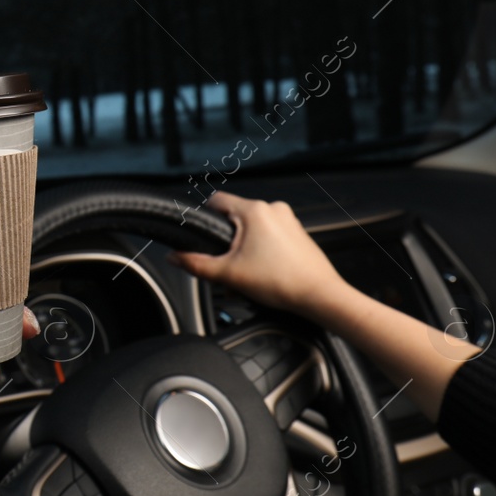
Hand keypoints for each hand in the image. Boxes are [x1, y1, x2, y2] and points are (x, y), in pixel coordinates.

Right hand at [167, 191, 349, 319]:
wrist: (320, 296)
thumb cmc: (282, 282)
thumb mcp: (229, 274)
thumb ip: (196, 264)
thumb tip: (175, 257)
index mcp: (255, 211)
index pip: (217, 200)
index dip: (205, 217)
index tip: (203, 235)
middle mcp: (273, 209)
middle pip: (235, 218)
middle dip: (227, 243)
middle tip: (227, 267)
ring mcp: (288, 220)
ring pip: (253, 229)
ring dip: (243, 250)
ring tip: (246, 275)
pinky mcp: (297, 233)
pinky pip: (270, 236)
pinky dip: (261, 251)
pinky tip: (262, 274)